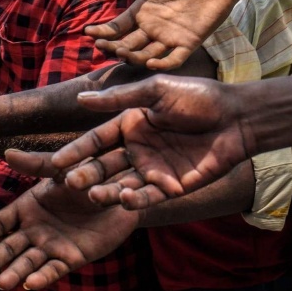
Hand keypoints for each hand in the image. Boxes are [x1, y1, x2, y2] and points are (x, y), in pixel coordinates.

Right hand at [0, 158, 139, 290]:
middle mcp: (35, 229)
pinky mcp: (71, 257)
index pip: (0, 223)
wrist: (120, 192)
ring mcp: (52, 245)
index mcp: (28, 207)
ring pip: (28, 262)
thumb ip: (36, 164)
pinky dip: (42, 277)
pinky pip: (54, 269)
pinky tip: (31, 284)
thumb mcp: (61, 168)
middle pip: (8, 248)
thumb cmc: (89, 177)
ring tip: (2, 282)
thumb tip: (7, 152)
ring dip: (14, 273)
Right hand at [30, 74, 251, 208]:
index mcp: (131, 124)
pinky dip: (137, 199)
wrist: (236, 117)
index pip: (97, 140)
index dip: (77, 151)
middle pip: (105, 165)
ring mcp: (154, 169)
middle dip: (87, 175)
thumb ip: (120, 99)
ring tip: (94, 195)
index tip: (55, 163)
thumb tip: (81, 99)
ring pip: (123, 184)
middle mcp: (138, 148)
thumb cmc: (198, 97)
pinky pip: (149, 196)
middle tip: (71, 184)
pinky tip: (125, 198)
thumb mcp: (156, 91)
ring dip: (108, 191)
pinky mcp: (172, 186)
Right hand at [85, 0, 246, 69]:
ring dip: (133, 57)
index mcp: (143, 10)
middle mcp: (153, 27)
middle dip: (113, 47)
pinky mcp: (188, 43)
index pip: (118, 27)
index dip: (104, 31)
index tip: (90, 33)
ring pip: (145, 55)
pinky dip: (161, 64)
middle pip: (127, 44)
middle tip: (102, 45)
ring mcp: (170, 37)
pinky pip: (172, 60)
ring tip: (122, 52)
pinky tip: (150, 62)